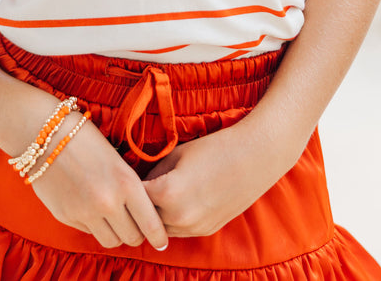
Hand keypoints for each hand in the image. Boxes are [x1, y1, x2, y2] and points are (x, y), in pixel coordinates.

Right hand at [32, 114, 168, 250]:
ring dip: (116, 234)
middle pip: (132, 238)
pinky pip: (89, 232)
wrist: (45, 134)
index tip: (162, 242)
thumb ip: (128, 186)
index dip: (159, 237)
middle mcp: (108, 202)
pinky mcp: (66, 217)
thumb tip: (141, 212)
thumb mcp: (116, 158)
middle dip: (137, 233)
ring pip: (111, 242)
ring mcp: (85, 213)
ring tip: (114, 219)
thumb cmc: (85, 137)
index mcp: (126, 183)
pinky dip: (94, 225)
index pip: (151, 224)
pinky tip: (91, 206)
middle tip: (136, 224)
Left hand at [143, 119, 292, 237]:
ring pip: (162, 228)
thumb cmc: (213, 149)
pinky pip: (180, 230)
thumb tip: (140, 184)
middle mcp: (179, 217)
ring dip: (157, 215)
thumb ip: (154, 173)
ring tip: (161, 193)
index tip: (127, 178)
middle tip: (141, 188)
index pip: (134, 198)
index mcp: (167, 194)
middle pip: (145, 217)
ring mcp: (194, 228)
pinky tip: (180, 199)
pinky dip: (174, 219)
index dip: (130, 186)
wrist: (254, 158)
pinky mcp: (207, 230)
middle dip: (141, 204)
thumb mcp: (176, 154)